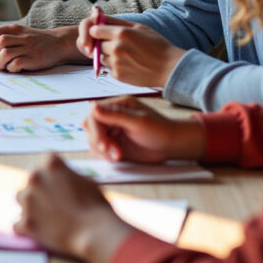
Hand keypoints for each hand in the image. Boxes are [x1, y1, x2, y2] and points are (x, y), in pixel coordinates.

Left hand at [0, 24, 82, 71]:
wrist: (58, 43)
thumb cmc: (33, 41)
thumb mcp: (17, 33)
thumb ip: (0, 36)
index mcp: (11, 28)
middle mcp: (19, 35)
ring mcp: (27, 46)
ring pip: (3, 54)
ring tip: (4, 66)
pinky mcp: (33, 58)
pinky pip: (15, 64)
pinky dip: (11, 69)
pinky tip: (15, 68)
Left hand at [15, 154, 133, 262]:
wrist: (95, 232)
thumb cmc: (96, 205)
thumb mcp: (86, 180)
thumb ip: (67, 176)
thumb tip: (61, 179)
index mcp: (50, 163)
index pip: (45, 162)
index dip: (53, 173)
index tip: (59, 182)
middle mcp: (34, 177)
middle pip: (31, 181)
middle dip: (40, 190)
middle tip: (55, 202)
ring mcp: (27, 200)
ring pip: (21, 200)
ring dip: (31, 206)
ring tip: (48, 217)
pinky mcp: (25, 222)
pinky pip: (19, 224)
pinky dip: (27, 227)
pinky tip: (41, 231)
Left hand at [76, 14, 186, 86]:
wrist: (168, 68)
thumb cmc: (156, 45)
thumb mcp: (139, 27)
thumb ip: (116, 22)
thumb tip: (97, 18)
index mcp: (120, 33)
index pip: (93, 30)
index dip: (97, 31)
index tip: (103, 32)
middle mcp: (116, 48)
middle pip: (96, 44)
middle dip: (103, 43)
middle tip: (120, 45)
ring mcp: (116, 63)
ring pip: (100, 57)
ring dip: (107, 55)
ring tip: (126, 54)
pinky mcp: (117, 75)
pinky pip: (107, 68)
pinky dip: (114, 66)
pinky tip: (129, 64)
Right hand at [85, 96, 206, 162]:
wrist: (172, 145)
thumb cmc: (160, 130)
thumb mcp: (138, 121)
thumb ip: (115, 114)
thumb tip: (93, 105)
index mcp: (117, 105)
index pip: (94, 114)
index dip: (95, 130)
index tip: (103, 144)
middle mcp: (112, 116)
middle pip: (90, 127)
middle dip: (97, 141)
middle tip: (111, 152)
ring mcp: (112, 130)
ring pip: (92, 139)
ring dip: (101, 150)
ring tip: (118, 156)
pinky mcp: (114, 143)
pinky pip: (100, 149)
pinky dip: (104, 155)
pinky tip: (117, 157)